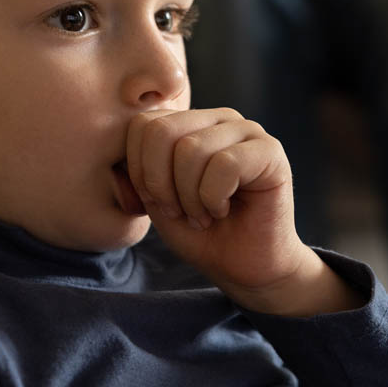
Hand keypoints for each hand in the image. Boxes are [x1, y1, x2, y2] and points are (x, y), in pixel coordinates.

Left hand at [126, 109, 362, 315]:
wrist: (246, 268)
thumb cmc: (202, 234)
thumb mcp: (156, 204)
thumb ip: (136, 175)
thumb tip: (116, 163)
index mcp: (190, 123)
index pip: (142, 124)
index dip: (139, 171)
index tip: (159, 202)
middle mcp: (218, 118)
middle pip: (162, 131)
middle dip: (160, 183)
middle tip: (179, 211)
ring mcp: (247, 130)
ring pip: (192, 149)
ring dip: (189, 197)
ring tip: (203, 215)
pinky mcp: (270, 151)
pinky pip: (225, 164)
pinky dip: (214, 198)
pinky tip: (224, 210)